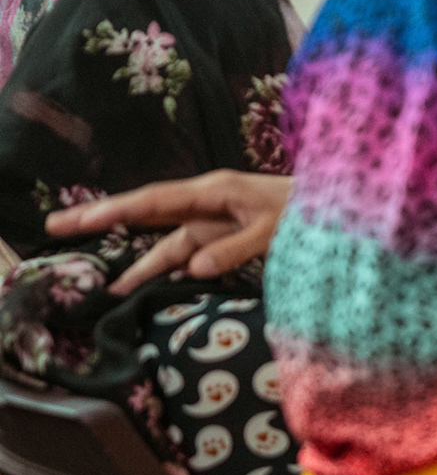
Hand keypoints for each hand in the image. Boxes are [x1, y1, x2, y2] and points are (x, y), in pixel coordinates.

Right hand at [44, 170, 291, 295]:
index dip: (117, 211)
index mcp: (214, 191)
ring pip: (167, 238)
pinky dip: (166, 264)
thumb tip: (191, 269)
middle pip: (147, 214)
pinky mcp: (228, 233)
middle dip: (103, 221)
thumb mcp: (274, 231)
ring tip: (106, 283)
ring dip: (138, 258)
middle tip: (55, 227)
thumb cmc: (311, 212)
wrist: (343, 203)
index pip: (154, 201)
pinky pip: (188, 248)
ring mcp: (217, 218)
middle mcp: (208, 201)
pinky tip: (147, 283)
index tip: (84, 220)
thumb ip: (233, 248)